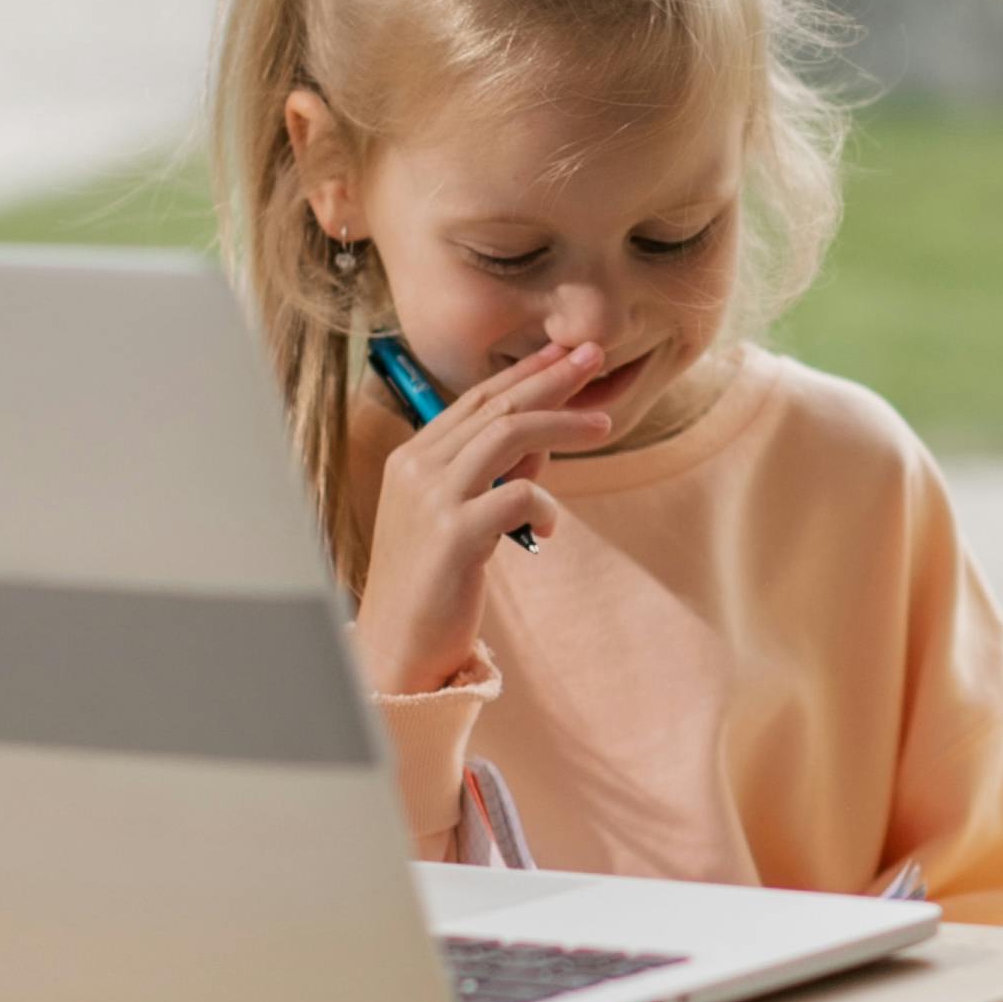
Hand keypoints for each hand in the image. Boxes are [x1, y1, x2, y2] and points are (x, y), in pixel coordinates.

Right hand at [355, 339, 615, 697]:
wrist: (399, 648)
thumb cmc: (434, 583)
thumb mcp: (460, 515)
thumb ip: (497, 473)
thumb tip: (547, 439)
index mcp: (412, 458)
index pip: (475, 399)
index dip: (524, 373)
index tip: (564, 353)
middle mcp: (417, 468)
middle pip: (495, 405)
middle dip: (550, 378)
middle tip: (595, 356)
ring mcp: (432, 499)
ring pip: (508, 434)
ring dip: (562, 424)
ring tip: (603, 425)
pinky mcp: (455, 534)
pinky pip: (518, 495)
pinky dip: (545, 504)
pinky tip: (551, 527)